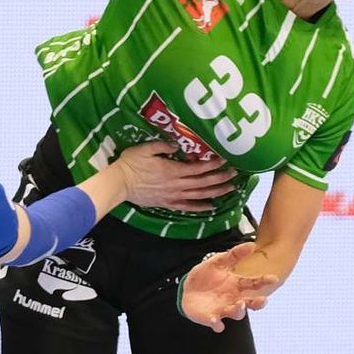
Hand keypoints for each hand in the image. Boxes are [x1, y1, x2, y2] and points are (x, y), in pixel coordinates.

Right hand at [111, 140, 237, 211]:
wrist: (119, 183)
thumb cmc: (131, 164)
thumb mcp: (146, 149)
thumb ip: (163, 147)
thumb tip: (177, 145)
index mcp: (173, 170)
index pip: (198, 168)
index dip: (213, 164)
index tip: (225, 160)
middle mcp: (176, 185)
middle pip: (203, 182)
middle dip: (220, 178)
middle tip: (234, 174)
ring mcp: (173, 196)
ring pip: (199, 195)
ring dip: (215, 192)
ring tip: (230, 190)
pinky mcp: (167, 204)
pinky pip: (187, 207)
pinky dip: (200, 208)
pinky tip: (211, 207)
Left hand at [179, 242, 279, 332]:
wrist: (187, 289)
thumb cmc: (206, 275)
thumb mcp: (218, 261)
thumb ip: (234, 254)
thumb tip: (252, 245)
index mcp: (237, 285)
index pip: (254, 283)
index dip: (264, 281)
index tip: (273, 278)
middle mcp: (234, 299)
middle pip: (250, 303)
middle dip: (258, 303)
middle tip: (262, 299)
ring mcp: (223, 310)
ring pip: (237, 314)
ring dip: (239, 311)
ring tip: (238, 304)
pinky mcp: (211, 318)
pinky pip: (217, 324)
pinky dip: (217, 324)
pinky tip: (215, 319)